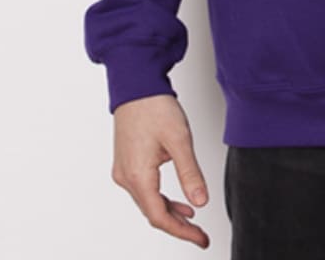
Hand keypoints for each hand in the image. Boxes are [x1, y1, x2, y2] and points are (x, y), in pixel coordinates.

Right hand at [112, 93, 210, 248]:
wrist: (136, 84)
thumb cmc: (154, 106)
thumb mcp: (179, 140)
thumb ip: (190, 173)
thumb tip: (201, 202)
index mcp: (138, 176)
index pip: (159, 217)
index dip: (182, 232)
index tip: (200, 239)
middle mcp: (126, 177)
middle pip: (152, 213)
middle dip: (177, 226)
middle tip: (200, 235)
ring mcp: (123, 170)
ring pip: (147, 202)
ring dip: (169, 212)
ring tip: (192, 219)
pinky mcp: (126, 162)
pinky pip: (143, 190)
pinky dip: (160, 198)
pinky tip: (177, 200)